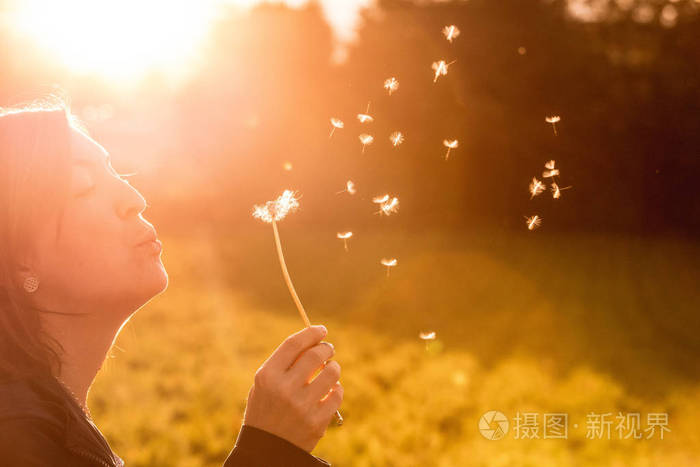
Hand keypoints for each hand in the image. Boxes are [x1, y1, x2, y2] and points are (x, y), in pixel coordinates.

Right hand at [243, 325, 342, 452]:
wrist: (266, 449)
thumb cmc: (266, 409)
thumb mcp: (264, 384)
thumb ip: (285, 363)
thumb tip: (314, 341)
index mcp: (267, 376)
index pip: (293, 344)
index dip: (310, 333)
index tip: (321, 329)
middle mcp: (284, 389)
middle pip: (315, 355)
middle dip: (326, 348)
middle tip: (328, 349)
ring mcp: (302, 406)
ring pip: (331, 372)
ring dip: (334, 367)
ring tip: (330, 370)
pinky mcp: (317, 421)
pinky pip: (337, 394)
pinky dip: (337, 389)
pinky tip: (330, 390)